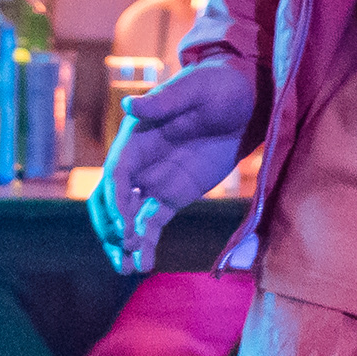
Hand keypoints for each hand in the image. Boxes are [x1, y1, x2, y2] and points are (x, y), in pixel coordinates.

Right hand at [92, 58, 252, 274]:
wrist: (246, 100)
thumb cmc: (217, 86)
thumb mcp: (193, 90)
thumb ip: (162, 102)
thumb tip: (129, 105)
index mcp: (136, 137)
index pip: (116, 173)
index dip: (115, 201)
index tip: (124, 227)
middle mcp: (138, 162)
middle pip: (110, 200)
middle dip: (110, 227)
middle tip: (125, 250)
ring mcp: (154, 181)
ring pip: (127, 217)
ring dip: (122, 243)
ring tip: (128, 268)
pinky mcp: (172, 196)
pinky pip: (151, 223)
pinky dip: (145, 243)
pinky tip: (145, 265)